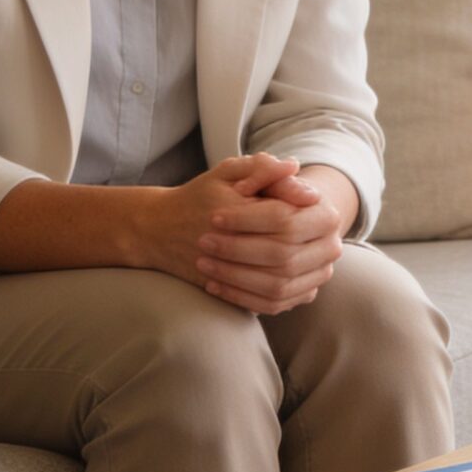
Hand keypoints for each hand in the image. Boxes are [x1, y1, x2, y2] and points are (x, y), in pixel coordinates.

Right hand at [134, 153, 299, 281]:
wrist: (160, 231)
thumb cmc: (199, 197)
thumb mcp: (228, 172)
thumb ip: (262, 168)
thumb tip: (295, 168)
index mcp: (229, 210)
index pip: (283, 216)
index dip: (299, 208)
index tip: (308, 200)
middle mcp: (222, 244)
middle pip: (285, 252)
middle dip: (301, 240)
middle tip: (311, 229)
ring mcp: (222, 273)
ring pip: (280, 282)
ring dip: (300, 268)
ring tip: (305, 253)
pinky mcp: (224, 293)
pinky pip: (267, 303)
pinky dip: (286, 292)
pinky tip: (293, 277)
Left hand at [196, 169, 349, 316]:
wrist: (279, 221)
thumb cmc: (266, 193)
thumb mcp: (260, 175)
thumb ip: (267, 169)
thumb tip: (288, 166)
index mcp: (327, 214)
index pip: (286, 220)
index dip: (248, 219)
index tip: (214, 217)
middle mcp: (331, 248)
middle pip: (282, 255)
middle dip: (237, 250)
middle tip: (204, 242)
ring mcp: (319, 276)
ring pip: (277, 285)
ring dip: (234, 276)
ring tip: (204, 264)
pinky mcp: (303, 295)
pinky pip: (271, 304)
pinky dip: (239, 297)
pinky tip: (213, 285)